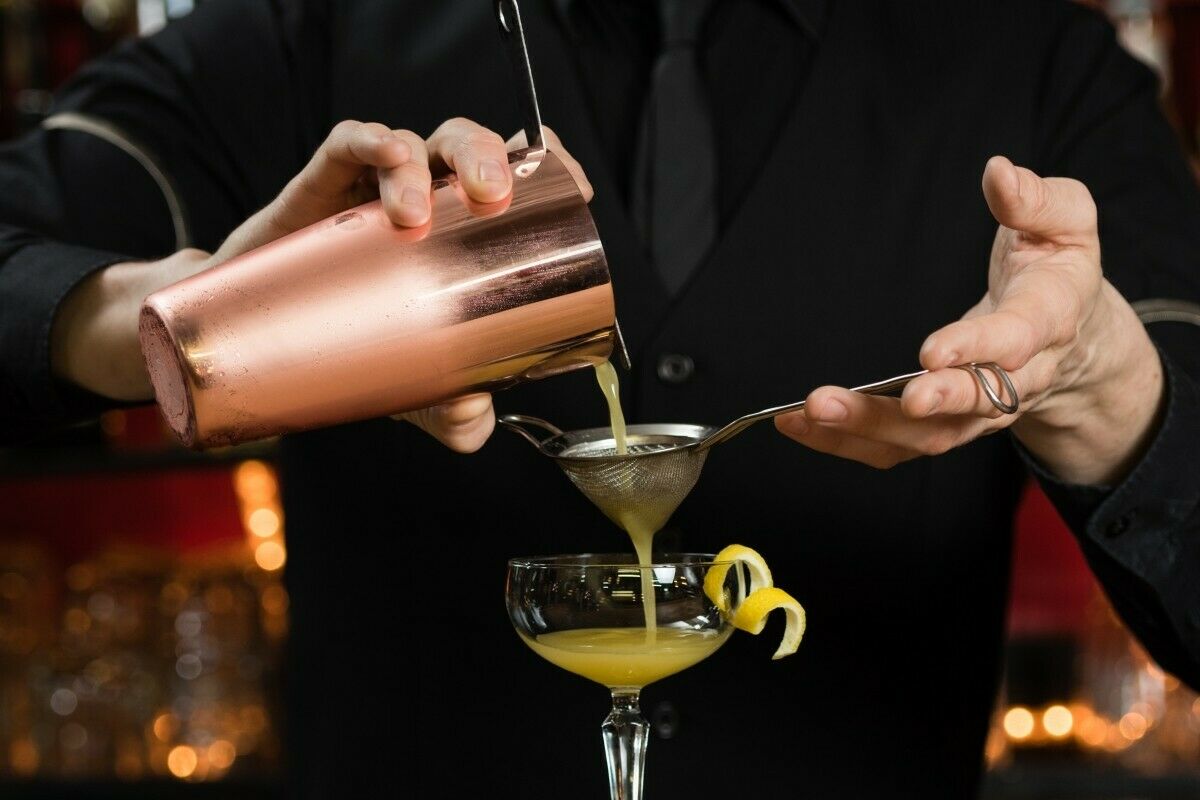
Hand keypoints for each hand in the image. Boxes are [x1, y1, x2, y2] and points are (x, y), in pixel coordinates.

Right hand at [52, 117, 589, 453]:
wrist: (264, 344)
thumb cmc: (355, 346)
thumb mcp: (415, 391)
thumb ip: (453, 414)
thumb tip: (474, 419)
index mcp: (466, 233)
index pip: (517, 180)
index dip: (550, 170)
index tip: (575, 189)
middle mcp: (428, 201)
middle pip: (468, 150)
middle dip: (487, 158)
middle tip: (492, 197)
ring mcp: (374, 190)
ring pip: (413, 143)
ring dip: (421, 162)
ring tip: (414, 212)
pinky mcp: (320, 186)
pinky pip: (346, 144)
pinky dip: (368, 140)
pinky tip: (384, 151)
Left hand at [775, 156, 1163, 485]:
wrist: (1075, 339)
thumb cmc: (1056, 271)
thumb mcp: (1067, 222)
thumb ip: (1037, 201)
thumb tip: (999, 174)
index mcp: (1048, 320)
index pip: (1016, 338)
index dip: (976, 347)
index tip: (932, 351)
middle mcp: (1019, 377)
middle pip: (974, 404)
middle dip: (922, 403)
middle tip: (865, 398)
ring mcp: (981, 411)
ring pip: (929, 435)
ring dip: (868, 428)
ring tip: (813, 412)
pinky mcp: (947, 425)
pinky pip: (899, 446)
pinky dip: (849, 442)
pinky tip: (801, 425)